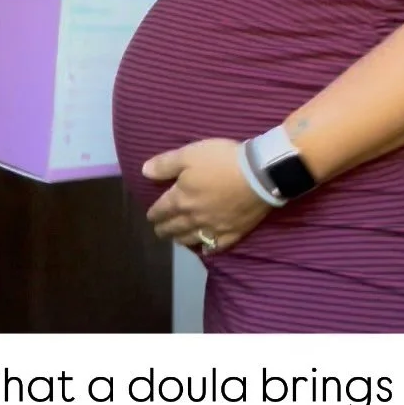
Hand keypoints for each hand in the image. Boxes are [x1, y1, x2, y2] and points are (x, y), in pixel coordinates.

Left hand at [142, 139, 270, 254]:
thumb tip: (144, 172)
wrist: (259, 174)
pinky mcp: (233, 233)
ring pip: (191, 239)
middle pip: (173, 228)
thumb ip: (165, 164)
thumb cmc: (221, 160)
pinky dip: (208, 250)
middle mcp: (193, 218)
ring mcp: (213, 228)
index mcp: (180, 199)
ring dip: (180, 239)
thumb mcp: (189, 154)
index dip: (154, 213)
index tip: (151, 216)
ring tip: (177, 239)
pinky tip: (205, 250)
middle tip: (160, 230)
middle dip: (164, 229)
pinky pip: (216, 246)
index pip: (160, 210)